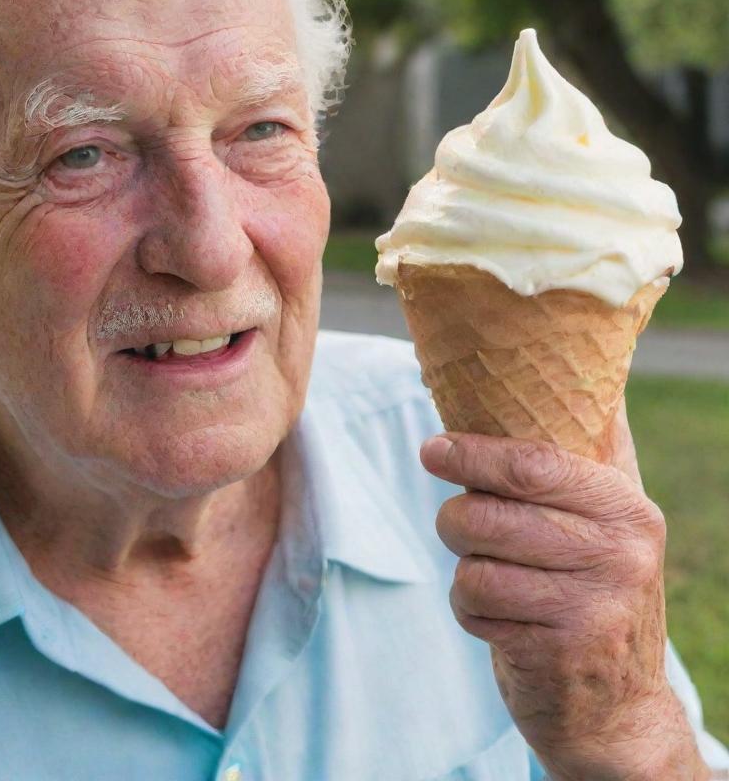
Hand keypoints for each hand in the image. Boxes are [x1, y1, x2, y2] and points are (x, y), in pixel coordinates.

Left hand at [420, 404, 708, 779]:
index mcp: (625, 505)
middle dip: (457, 520)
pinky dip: (472, 614)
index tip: (432, 449)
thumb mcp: (600, 518)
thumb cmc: (587, 587)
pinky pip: (475, 610)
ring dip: (467, 573)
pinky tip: (504, 620)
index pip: (533, 463)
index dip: (471, 452)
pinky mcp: (562, 653)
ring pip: (474, 566)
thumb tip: (556, 354)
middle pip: (488, 514)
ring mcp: (596, 607)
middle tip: (463, 525)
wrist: (617, 704)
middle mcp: (621, 553)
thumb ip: (576, 450)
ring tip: (495, 578)